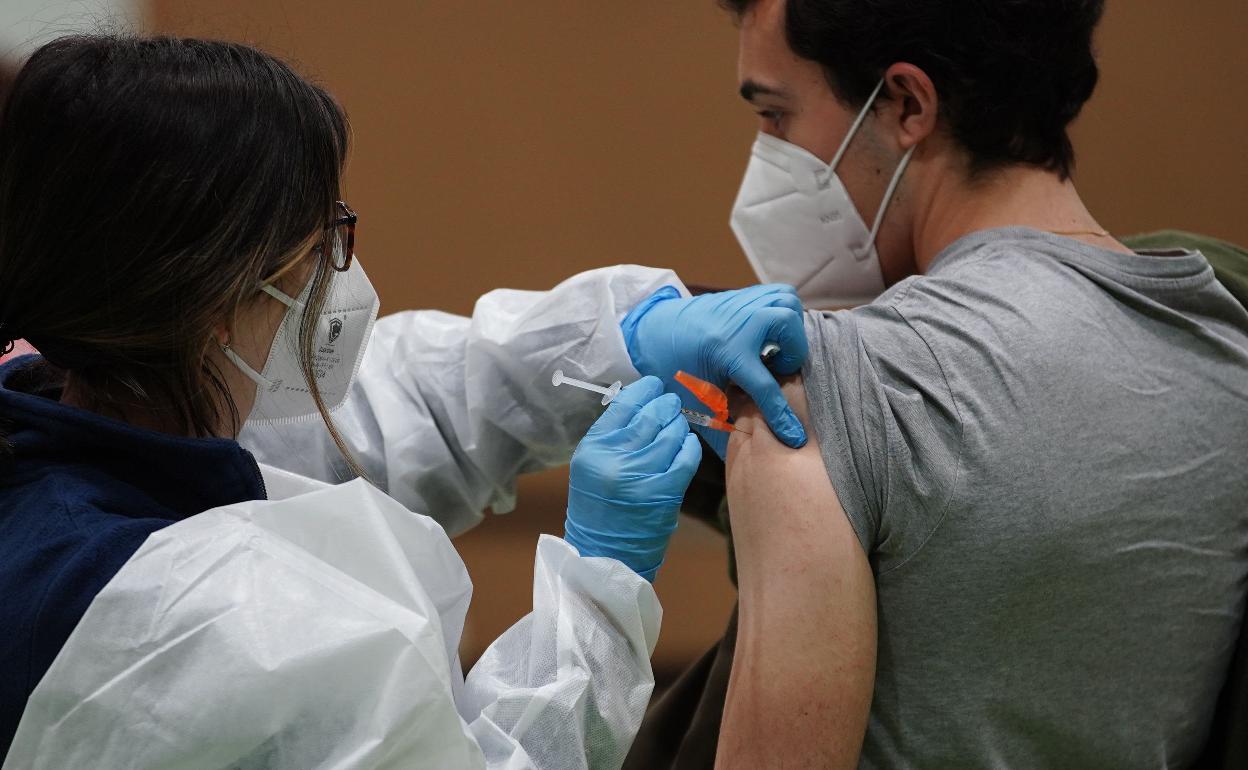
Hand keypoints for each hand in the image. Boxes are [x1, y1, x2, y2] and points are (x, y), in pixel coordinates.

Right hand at [563, 376, 702, 581]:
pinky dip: (690, 445)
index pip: (624, 404)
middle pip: (651, 415)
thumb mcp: (593, 464)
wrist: (604, 553)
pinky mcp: (666, 492)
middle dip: (666, 405)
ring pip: (672, 432)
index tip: (654, 386)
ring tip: (676, 427)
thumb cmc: (599, 505)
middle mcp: (617, 459)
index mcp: (594, 448)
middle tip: (670, 404)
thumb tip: (644, 400)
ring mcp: (643, 476)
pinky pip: (687, 455)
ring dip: (679, 424)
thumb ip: (614, 433)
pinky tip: (686, 444)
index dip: (644, 390)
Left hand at [620, 285, 807, 454]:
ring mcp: (743, 303)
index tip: (794, 437)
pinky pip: (779, 295)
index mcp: (726, 351)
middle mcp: (739, 322)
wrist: (655, 329)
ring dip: (790, 328)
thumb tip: (736, 458)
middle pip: (788, 326)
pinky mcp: (744, 294)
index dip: (782, 416)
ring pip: (788, 303)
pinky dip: (782, 313)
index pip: (765, 387)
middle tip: (776, 369)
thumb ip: (716, 426)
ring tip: (775, 349)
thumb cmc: (672, 365)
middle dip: (792, 352)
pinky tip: (768, 336)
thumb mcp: (692, 398)